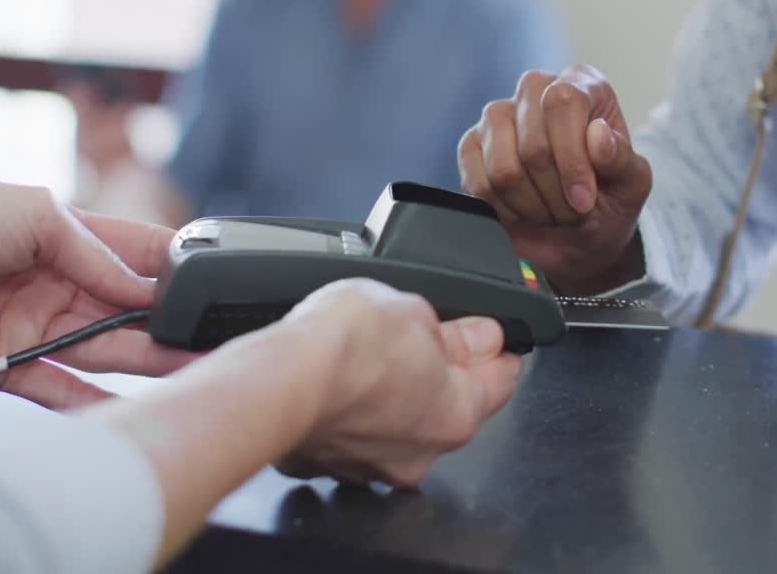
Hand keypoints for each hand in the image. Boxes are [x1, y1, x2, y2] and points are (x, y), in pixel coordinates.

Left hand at [0, 175, 197, 408]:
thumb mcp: (38, 213)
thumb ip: (97, 252)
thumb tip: (144, 288)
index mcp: (62, 236)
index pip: (132, 254)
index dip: (170, 266)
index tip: (211, 280)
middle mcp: (52, 282)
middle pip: (124, 308)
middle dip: (166, 320)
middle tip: (210, 333)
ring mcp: (30, 324)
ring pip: (101, 347)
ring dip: (144, 358)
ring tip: (187, 364)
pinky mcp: (3, 363)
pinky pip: (55, 386)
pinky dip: (89, 398)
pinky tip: (129, 406)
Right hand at [275, 279, 522, 487]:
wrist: (276, 381)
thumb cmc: (345, 347)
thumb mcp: (414, 310)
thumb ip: (453, 331)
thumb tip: (478, 336)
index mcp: (456, 414)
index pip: (500, 383)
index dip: (498, 353)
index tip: (494, 341)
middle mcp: (420, 453)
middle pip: (445, 408)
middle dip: (436, 374)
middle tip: (419, 337)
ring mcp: (370, 466)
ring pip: (394, 426)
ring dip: (389, 397)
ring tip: (366, 357)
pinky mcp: (325, 465)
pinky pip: (348, 435)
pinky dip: (347, 414)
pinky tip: (335, 383)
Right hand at [458, 64, 652, 293]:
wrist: (581, 237)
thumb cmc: (609, 201)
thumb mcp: (632, 183)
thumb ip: (621, 158)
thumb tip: (598, 135)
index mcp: (581, 84)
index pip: (563, 102)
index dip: (573, 158)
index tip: (584, 199)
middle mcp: (535, 90)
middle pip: (533, 144)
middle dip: (555, 192)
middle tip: (572, 210)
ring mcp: (497, 116)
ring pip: (503, 168)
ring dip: (532, 205)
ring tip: (550, 211)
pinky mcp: (471, 146)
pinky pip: (478, 183)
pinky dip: (505, 211)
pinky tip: (522, 212)